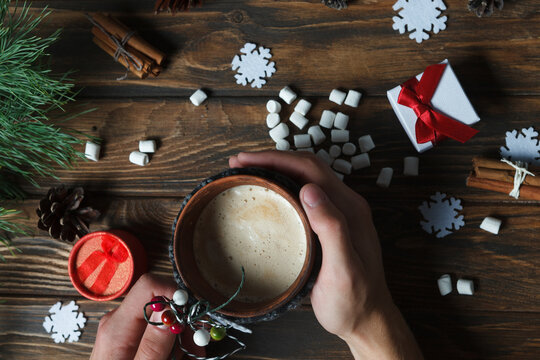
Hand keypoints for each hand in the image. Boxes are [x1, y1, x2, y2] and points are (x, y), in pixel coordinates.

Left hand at [91, 274, 204, 359]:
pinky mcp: (130, 340)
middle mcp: (120, 321)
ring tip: (191, 359)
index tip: (192, 318)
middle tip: (197, 350)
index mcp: (117, 326)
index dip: (175, 294)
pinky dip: (173, 346)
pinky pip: (157, 333)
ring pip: (164, 320)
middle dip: (184, 323)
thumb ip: (153, 343)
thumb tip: (169, 308)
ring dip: (183, 338)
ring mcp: (125, 330)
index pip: (149, 285)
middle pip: (161, 303)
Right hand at [229, 151, 422, 359]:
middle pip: (307, 166)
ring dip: (276, 168)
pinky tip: (267, 191)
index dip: (276, 159)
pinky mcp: (330, 223)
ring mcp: (339, 212)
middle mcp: (345, 204)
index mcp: (349, 209)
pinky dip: (282, 184)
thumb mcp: (343, 269)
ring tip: (247, 170)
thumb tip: (309, 189)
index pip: (310, 168)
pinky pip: (304, 193)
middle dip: (272, 158)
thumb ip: (332, 228)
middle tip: (238, 162)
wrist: (367, 319)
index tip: (245, 160)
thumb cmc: (354, 300)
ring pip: (305, 177)